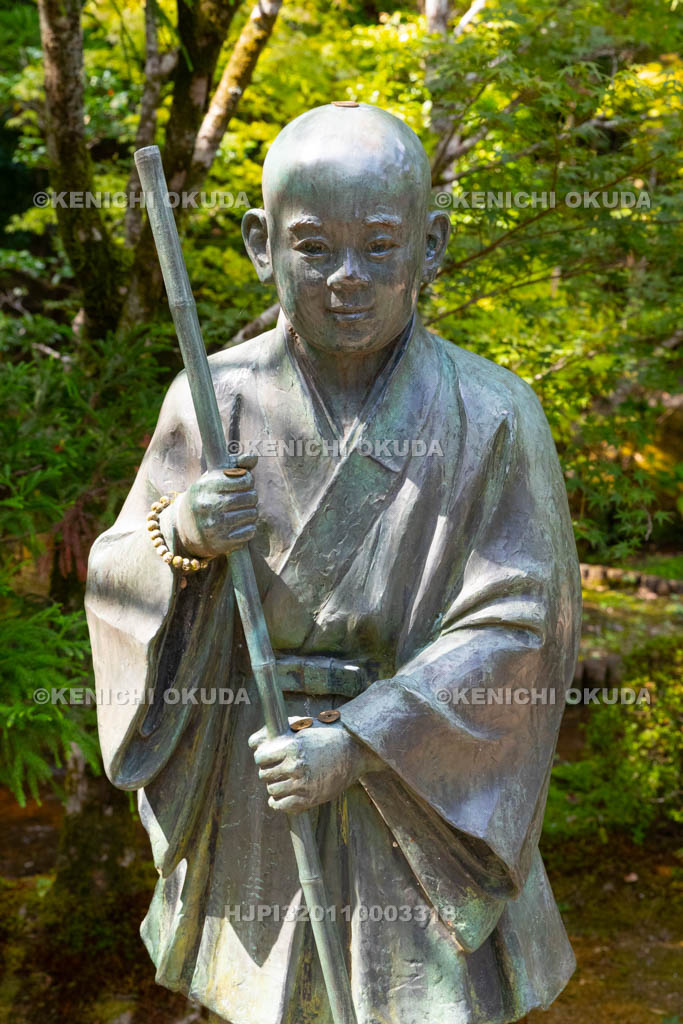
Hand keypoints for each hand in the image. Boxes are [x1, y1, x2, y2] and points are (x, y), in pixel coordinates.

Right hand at [170, 454, 257, 557]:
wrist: (183, 527)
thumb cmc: (205, 497)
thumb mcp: (213, 477)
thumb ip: (235, 465)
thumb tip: (254, 457)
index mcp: (206, 485)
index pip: (245, 479)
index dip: (248, 481)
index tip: (242, 484)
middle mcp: (209, 505)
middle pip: (251, 497)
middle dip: (251, 497)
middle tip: (242, 500)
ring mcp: (214, 525)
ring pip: (252, 514)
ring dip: (250, 513)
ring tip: (239, 512)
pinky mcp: (221, 542)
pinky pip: (249, 531)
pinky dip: (248, 528)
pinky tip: (238, 526)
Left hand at [248, 718, 382, 813]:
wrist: (353, 750)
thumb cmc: (324, 734)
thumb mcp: (299, 726)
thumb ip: (273, 732)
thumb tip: (251, 743)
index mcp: (291, 746)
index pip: (260, 757)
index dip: (263, 756)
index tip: (268, 756)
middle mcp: (296, 766)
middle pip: (264, 774)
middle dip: (268, 770)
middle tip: (277, 767)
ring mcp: (302, 784)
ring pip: (272, 790)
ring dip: (275, 785)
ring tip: (283, 779)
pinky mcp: (309, 798)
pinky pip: (282, 806)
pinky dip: (278, 802)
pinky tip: (281, 796)